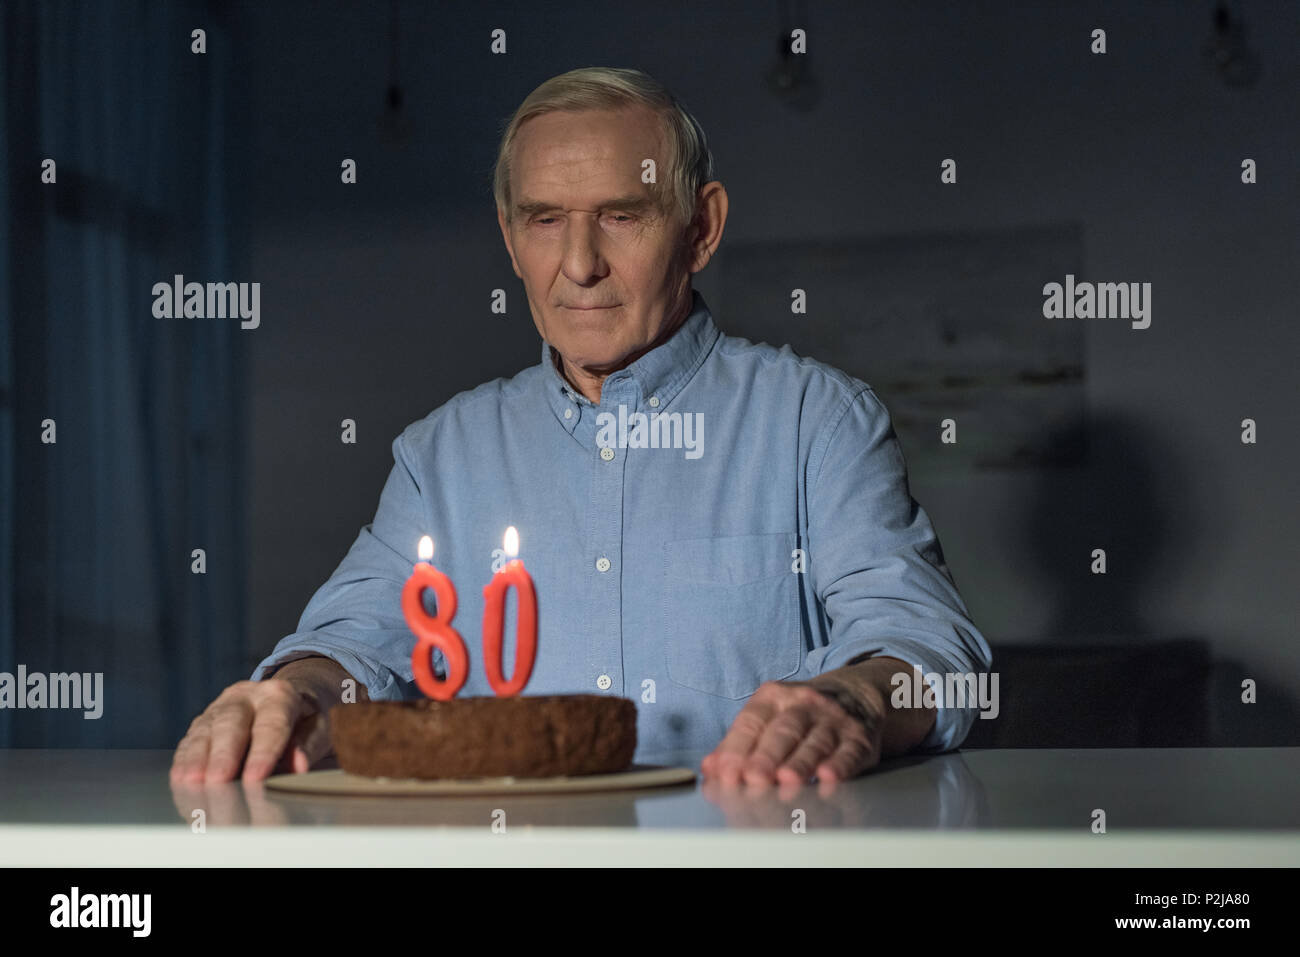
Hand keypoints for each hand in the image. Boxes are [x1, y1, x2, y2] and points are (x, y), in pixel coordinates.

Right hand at [169, 676, 332, 784]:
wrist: (286, 699)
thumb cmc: (306, 719)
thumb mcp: (320, 727)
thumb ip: (310, 745)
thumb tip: (298, 766)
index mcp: (279, 694)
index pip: (271, 724)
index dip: (263, 753)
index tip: (256, 778)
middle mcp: (245, 696)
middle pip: (231, 724)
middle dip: (223, 755)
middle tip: (218, 781)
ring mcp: (219, 708)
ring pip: (204, 731)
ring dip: (196, 759)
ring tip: (192, 783)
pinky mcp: (202, 723)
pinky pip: (189, 740)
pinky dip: (184, 761)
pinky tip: (180, 778)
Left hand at [701, 680, 883, 786]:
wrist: (854, 694)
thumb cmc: (798, 715)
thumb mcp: (766, 718)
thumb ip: (736, 745)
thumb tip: (709, 769)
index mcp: (773, 697)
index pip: (751, 722)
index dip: (736, 749)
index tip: (725, 774)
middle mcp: (803, 705)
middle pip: (783, 731)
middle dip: (766, 757)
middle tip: (752, 779)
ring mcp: (833, 720)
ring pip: (815, 742)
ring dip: (800, 763)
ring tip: (786, 780)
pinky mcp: (859, 738)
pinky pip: (849, 752)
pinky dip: (840, 765)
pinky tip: (828, 777)